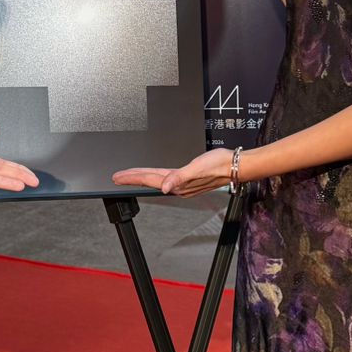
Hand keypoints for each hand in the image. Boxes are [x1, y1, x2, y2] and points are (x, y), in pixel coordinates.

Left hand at [113, 148, 235, 197]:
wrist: (235, 165)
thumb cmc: (219, 165)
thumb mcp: (197, 168)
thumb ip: (179, 177)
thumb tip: (164, 187)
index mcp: (178, 184)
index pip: (149, 180)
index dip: (132, 178)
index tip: (118, 177)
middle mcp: (179, 186)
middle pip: (150, 181)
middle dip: (133, 178)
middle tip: (117, 177)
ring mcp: (183, 183)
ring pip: (156, 179)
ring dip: (142, 177)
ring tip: (130, 175)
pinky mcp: (188, 178)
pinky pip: (166, 177)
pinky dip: (155, 176)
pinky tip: (154, 175)